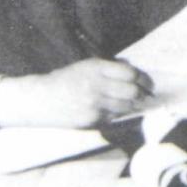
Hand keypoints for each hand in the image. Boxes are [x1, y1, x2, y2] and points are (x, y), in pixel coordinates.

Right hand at [0, 58, 154, 127]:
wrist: (38, 99)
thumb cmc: (64, 80)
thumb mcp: (85, 66)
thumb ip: (109, 68)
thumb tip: (133, 73)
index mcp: (96, 68)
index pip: (131, 74)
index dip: (143, 79)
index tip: (148, 82)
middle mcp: (97, 86)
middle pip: (132, 91)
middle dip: (143, 93)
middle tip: (148, 95)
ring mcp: (94, 105)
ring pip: (126, 107)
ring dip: (134, 106)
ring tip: (138, 104)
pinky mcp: (91, 120)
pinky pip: (114, 118)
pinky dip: (120, 115)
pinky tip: (120, 111)